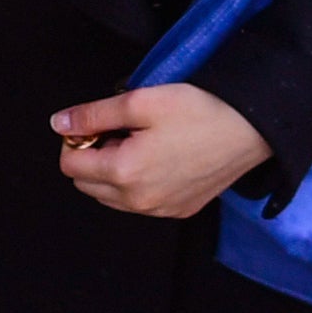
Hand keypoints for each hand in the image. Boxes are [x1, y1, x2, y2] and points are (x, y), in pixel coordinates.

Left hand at [50, 81, 269, 219]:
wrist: (251, 129)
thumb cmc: (200, 111)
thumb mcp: (140, 102)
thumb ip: (93, 114)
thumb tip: (59, 123)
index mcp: (123, 173)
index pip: (69, 164)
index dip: (75, 138)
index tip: (97, 122)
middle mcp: (138, 201)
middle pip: (86, 184)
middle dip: (92, 156)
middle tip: (119, 130)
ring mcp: (160, 210)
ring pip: (111, 197)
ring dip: (112, 172)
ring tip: (140, 143)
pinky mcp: (179, 210)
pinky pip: (140, 203)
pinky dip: (137, 184)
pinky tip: (159, 158)